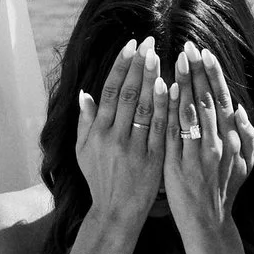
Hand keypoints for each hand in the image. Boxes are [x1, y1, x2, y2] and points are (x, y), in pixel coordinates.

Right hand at [75, 38, 169, 230]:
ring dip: (152, 79)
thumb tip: (84, 94)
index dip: (120, 66)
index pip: (109, 91)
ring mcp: (134, 147)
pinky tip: (170, 87)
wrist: (116, 211)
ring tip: (159, 56)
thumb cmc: (100, 179)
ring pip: (143, 107)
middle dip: (138, 65)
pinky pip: (159, 128)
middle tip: (149, 42)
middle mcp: (114, 136)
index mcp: (97, 131)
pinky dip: (164, 107)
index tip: (131, 46)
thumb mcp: (83, 151)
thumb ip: (84, 122)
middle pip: (127, 93)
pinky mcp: (153, 158)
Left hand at [162, 43, 253, 239]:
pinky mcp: (179, 162)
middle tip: (188, 46)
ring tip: (175, 58)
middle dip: (197, 71)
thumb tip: (241, 110)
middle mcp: (218, 143)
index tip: (204, 53)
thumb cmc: (224, 191)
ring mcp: (198, 152)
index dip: (213, 75)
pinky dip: (171, 109)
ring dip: (184, 82)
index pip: (223, 99)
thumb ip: (247, 136)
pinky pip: (174, 131)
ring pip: (191, 110)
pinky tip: (165, 90)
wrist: (208, 222)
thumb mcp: (246, 164)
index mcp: (233, 140)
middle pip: (207, 99)